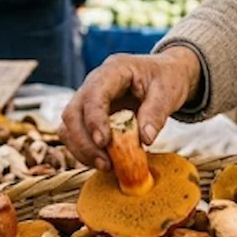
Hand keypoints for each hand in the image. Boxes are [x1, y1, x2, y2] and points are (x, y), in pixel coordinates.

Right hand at [59, 47, 201, 170]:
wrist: (164, 74)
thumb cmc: (166, 78)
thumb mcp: (168, 92)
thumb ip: (156, 113)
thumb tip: (145, 139)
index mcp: (114, 70)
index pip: (93, 94)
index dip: (94, 119)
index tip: (104, 142)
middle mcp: (94, 83)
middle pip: (73, 112)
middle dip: (84, 142)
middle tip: (106, 163)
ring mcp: (88, 99)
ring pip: (68, 126)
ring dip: (82, 149)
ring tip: (106, 166)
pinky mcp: (89, 115)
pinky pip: (75, 134)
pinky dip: (84, 150)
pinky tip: (104, 162)